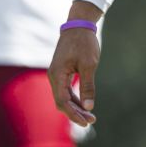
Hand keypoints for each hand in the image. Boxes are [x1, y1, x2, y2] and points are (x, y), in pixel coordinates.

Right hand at [48, 4, 101, 127]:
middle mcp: (54, 76)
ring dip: (75, 107)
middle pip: (62, 101)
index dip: (73, 114)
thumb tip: (88, 107)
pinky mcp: (61, 72)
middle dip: (75, 113)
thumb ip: (87, 86)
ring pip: (64, 97)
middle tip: (91, 120)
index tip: (86, 121)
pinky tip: (84, 104)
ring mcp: (56, 74)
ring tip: (90, 116)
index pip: (62, 101)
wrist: (79, 25)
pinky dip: (74, 98)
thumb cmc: (84, 43)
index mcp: (57, 75)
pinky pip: (65, 90)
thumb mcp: (89, 65)